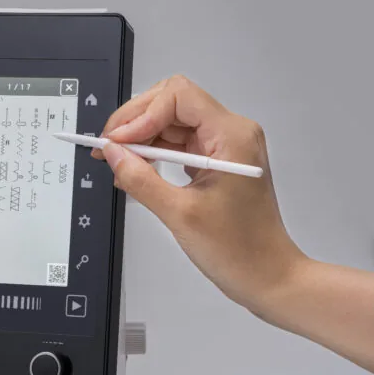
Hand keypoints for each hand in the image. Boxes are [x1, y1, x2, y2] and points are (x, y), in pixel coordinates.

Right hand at [95, 75, 305, 310]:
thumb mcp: (179, 214)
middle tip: (108, 147)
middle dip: (136, 122)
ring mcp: (225, 146)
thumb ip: (140, 179)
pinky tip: (135, 170)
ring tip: (116, 162)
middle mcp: (231, 132)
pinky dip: (154, 153)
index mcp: (231, 136)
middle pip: (173, 103)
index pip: (178, 97)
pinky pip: (179, 143)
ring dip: (141, 138)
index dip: (141, 115)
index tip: (116, 142)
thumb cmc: (238, 250)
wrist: (268, 277)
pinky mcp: (217, 160)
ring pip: (172, 123)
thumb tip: (111, 153)